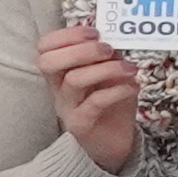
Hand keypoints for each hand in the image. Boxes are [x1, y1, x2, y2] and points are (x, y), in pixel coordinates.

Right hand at [37, 22, 141, 173]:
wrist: (112, 144)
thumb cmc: (111, 103)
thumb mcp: (109, 73)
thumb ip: (106, 55)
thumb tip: (115, 32)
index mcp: (60, 72)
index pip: (45, 48)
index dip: (66, 36)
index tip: (94, 33)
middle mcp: (58, 89)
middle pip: (49, 62)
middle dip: (80, 50)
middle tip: (108, 49)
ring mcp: (67, 107)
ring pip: (74, 80)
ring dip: (106, 69)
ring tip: (129, 69)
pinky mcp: (81, 124)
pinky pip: (94, 103)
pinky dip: (116, 91)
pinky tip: (133, 87)